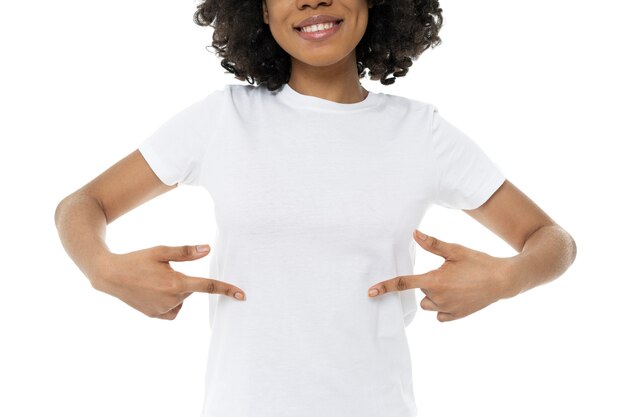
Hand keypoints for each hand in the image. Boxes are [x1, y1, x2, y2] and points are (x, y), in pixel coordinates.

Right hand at [91, 244, 245, 319]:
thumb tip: (208, 249)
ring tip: (153, 281)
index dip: (226, 289)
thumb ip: (186, 252)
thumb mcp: (161, 251)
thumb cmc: (137, 260)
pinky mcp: (154, 316)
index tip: (241, 294)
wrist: (109, 275)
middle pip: (190, 289)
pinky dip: (169, 302)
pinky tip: (154, 293)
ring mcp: (162, 310)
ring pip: (182, 300)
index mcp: (176, 283)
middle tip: (161, 271)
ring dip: (175, 291)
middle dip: (182, 280)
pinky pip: (172, 310)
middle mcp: (171, 300)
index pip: (208, 286)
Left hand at [367, 230, 509, 322]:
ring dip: (434, 296)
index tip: (370, 292)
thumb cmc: (478, 262)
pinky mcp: (457, 316)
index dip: (386, 286)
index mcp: (435, 280)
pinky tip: (456, 296)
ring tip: (453, 285)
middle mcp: (438, 298)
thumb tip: (414, 233)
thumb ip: (432, 244)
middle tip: (448, 273)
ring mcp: (448, 309)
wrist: (503, 280)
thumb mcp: (455, 250)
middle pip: (421, 292)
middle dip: (428, 283)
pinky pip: (440, 315)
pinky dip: (443, 307)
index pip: (404, 284)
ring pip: (428, 304)